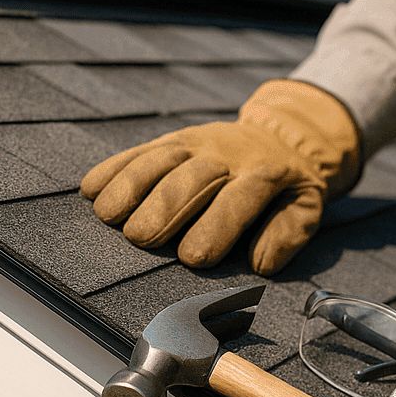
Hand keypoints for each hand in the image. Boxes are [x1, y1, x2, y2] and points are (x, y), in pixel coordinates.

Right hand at [79, 80, 358, 274]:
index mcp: (263, 173)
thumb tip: (260, 262)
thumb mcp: (305, 208)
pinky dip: (112, 168)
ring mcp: (195, 143)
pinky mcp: (172, 139)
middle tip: (139, 238)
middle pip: (190, 179)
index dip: (215, 227)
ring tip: (107, 216)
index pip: (238, 199)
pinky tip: (90, 188)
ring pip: (158, 160)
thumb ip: (286, 235)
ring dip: (129, 186)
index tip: (192, 258)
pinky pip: (138, 151)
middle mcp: (225, 154)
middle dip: (163, 208)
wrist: (282, 134)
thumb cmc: (288, 187)